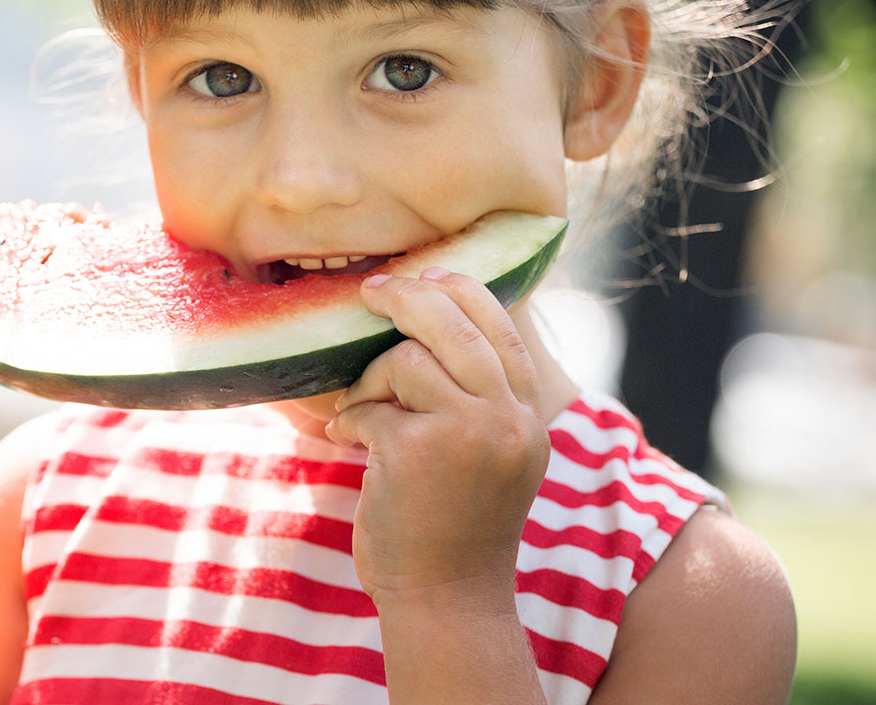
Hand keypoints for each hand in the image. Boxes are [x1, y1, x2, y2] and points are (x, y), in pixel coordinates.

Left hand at [326, 267, 548, 608]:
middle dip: (407, 297)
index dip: (459, 291)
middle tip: (371, 291)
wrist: (446, 599)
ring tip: (362, 412)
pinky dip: (351, 421)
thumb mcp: (490, 458)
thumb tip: (430, 319)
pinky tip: (347, 442)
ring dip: (372, 380)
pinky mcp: (416, 451)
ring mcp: (467, 434)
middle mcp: (508, 420)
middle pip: (456, 323)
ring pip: (408, 360)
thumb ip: (479, 400)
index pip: (501, 327)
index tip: (424, 276)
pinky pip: (371, 406)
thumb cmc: (454, 527)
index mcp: (528, 418)